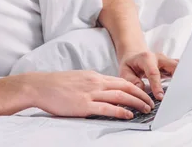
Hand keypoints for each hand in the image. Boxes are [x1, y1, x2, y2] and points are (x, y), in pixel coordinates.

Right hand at [28, 70, 155, 119]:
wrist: (39, 86)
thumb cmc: (56, 85)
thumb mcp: (78, 79)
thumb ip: (92, 85)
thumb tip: (103, 92)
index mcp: (94, 76)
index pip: (120, 80)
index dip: (135, 87)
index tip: (144, 93)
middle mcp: (95, 82)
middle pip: (125, 86)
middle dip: (141, 94)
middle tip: (151, 102)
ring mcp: (90, 93)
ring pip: (119, 96)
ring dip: (136, 102)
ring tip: (146, 109)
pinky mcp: (84, 105)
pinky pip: (106, 108)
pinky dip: (120, 111)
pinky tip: (129, 115)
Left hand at [118, 51, 178, 99]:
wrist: (134, 56)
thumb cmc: (130, 65)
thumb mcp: (125, 71)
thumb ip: (132, 80)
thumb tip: (141, 89)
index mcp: (146, 58)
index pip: (153, 72)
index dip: (157, 85)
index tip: (160, 97)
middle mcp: (159, 58)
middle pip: (173, 66)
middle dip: (178, 79)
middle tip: (179, 94)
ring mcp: (167, 61)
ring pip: (180, 67)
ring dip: (183, 79)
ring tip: (185, 93)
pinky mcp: (172, 66)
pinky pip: (180, 71)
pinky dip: (183, 79)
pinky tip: (184, 89)